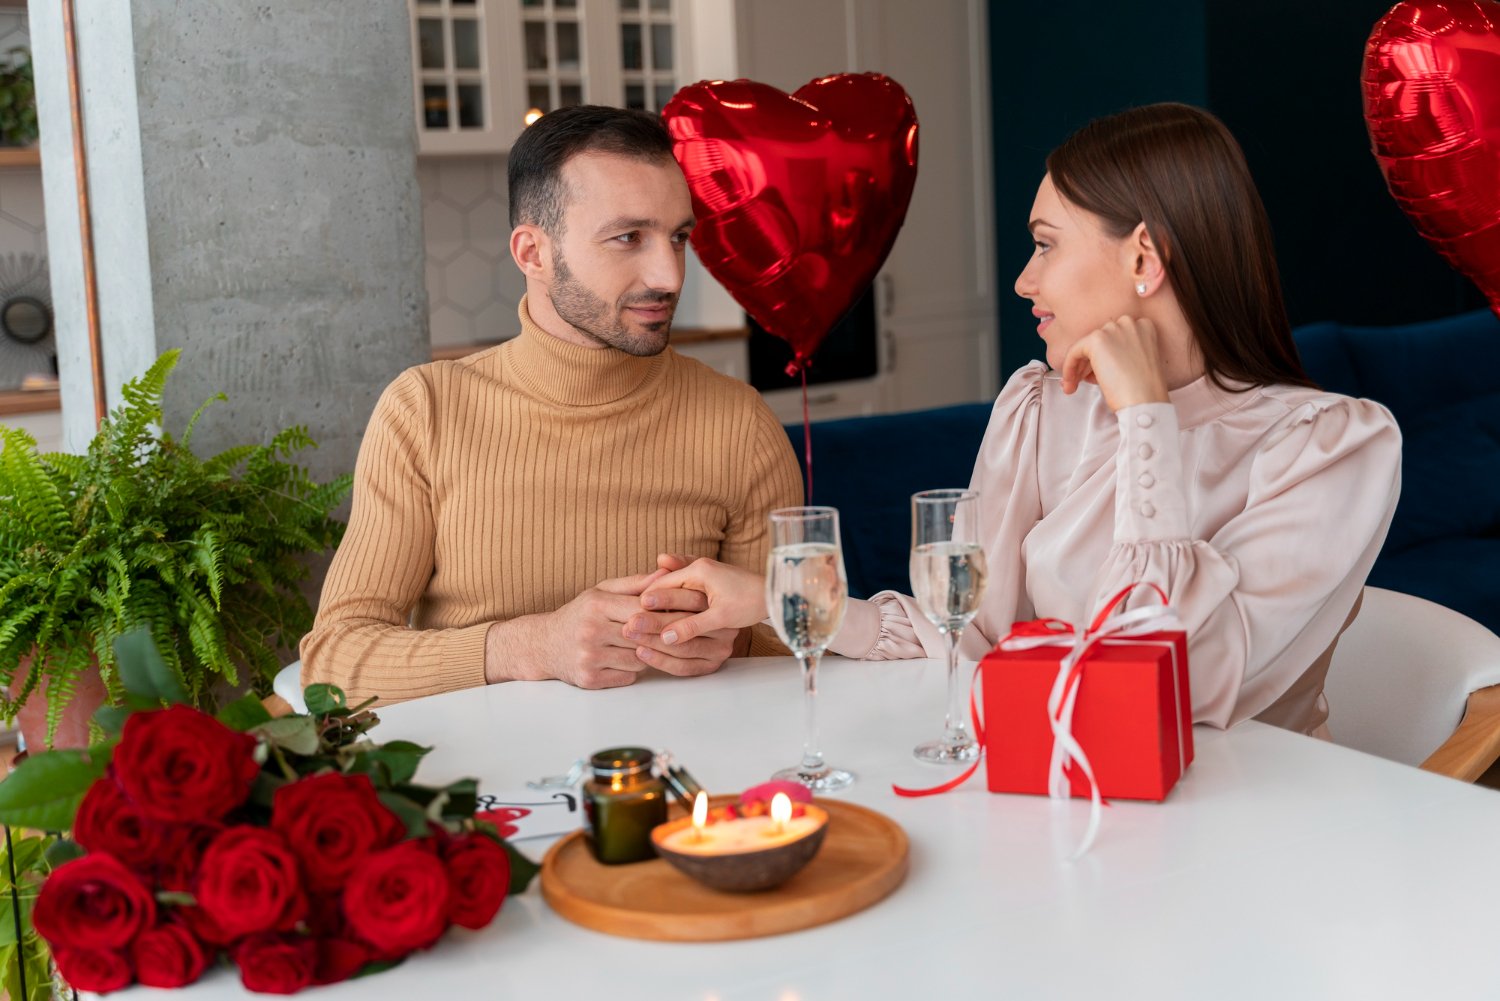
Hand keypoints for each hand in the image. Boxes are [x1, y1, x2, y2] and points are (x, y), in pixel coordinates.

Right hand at [483, 571, 667, 689]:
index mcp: (596, 605)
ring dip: (645, 655)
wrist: (543, 644)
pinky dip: (631, 670)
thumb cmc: (579, 615)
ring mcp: (589, 657)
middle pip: (643, 636)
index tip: (676, 614)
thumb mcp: (602, 592)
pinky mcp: (589, 679)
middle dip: (659, 636)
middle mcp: (590, 631)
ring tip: (641, 646)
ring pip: (639, 660)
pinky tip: (624, 660)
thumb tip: (666, 573)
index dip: (664, 612)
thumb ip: (635, 584)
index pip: (643, 610)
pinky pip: (628, 677)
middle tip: (670, 634)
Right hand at [638, 557, 768, 645]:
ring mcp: (703, 571)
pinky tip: (662, 610)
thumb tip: (665, 637)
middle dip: (648, 601)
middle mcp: (698, 567)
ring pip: (673, 586)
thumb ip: (691, 626)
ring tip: (639, 614)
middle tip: (628, 616)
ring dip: (659, 600)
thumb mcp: (720, 617)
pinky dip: (672, 597)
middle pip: (664, 585)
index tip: (628, 616)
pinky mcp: (708, 579)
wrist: (775, 594)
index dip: (645, 602)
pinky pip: (683, 586)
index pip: (662, 585)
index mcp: (698, 571)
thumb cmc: (751, 603)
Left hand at [1059, 315, 1170, 411]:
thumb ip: (1121, 353)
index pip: (1115, 338)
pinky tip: (1071, 382)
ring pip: (1086, 346)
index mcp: (1143, 327)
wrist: (1145, 400)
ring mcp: (1113, 329)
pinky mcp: (1097, 340)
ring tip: (1075, 385)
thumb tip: (1098, 360)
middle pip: (1100, 341)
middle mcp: (1129, 323)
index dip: (1105, 357)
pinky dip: (1069, 366)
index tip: (1099, 373)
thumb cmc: (1144, 390)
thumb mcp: (1137, 363)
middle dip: (1090, 362)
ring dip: (1079, 367)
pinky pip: (1075, 351)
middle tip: (1084, 380)